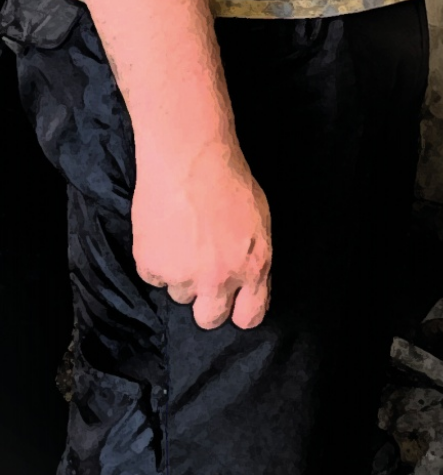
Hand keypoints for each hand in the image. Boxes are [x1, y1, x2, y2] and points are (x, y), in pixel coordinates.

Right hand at [132, 139, 271, 329]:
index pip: (250, 316)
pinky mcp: (151, 266)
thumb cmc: (229, 179)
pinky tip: (165, 232)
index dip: (242, 309)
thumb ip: (255, 257)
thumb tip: (249, 283)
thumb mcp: (260, 219)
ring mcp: (182, 275)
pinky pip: (154, 277)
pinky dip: (158, 260)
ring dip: (181, 274)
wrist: (188, 155)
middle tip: (204, 274)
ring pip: (180, 294)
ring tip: (183, 237)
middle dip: (208, 303)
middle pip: (210, 319)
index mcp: (252, 265)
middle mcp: (218, 278)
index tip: (236, 302)